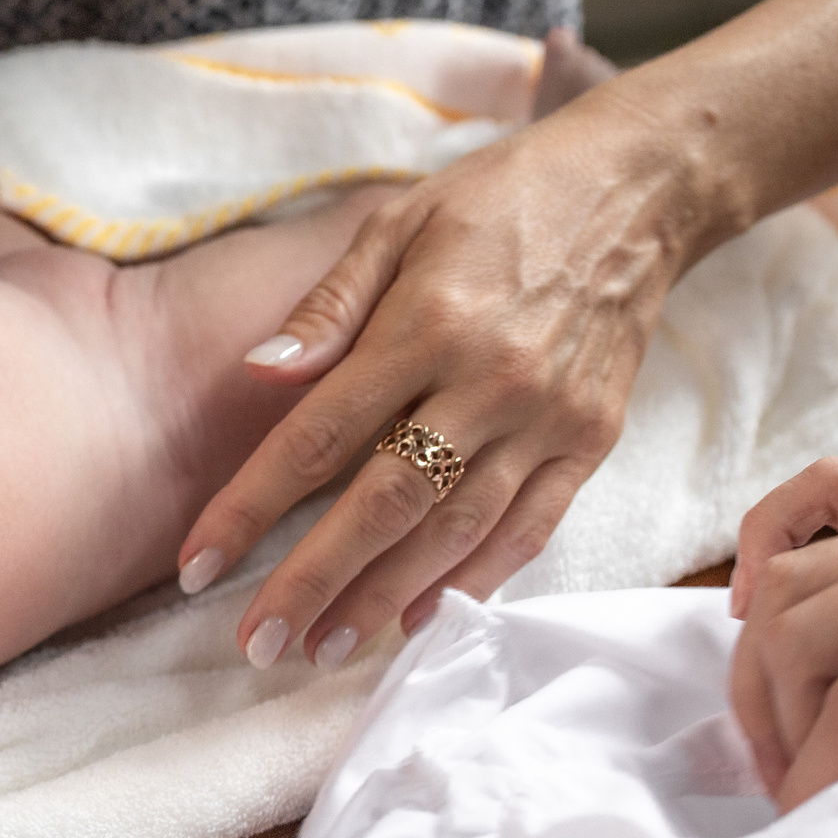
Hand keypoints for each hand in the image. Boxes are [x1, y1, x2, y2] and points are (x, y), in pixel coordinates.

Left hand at [176, 88, 699, 669]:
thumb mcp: (396, 223)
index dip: (252, 507)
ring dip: (385, 598)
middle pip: (386, 502)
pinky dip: (474, 582)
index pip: (318, 436)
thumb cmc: (496, 203)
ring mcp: (549, 417)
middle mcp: (490, 381)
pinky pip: (530, 528)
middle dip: (314, 582)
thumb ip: (326, 307)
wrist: (639, 188)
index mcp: (427, 323)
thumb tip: (257, 374)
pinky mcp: (593, 440)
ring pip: (456, 530)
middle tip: (255, 645)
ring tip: (322, 649)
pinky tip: (421, 622)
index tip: (199, 565)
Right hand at [727, 457, 837, 809]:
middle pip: (814, 638)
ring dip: (766, 670)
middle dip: (784, 731)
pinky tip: (753, 611)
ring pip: (796, 580)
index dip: (826, 773)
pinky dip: (767, 546)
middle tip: (797, 794)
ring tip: (786, 740)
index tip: (809, 826)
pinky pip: (819, 497)